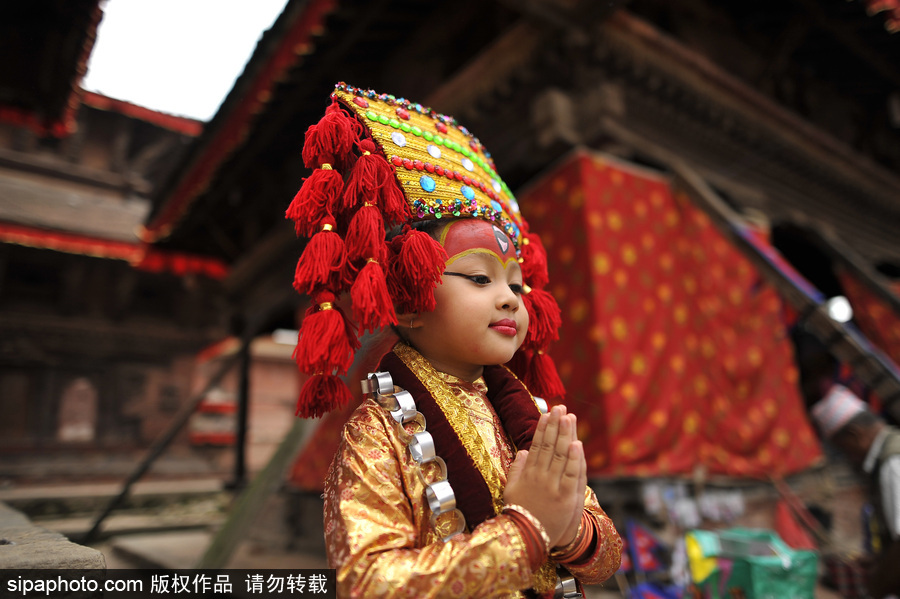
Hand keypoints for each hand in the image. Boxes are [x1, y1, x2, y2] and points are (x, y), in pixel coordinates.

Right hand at [504, 405, 585, 546]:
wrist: (527, 537)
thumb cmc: (519, 513)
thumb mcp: (511, 489)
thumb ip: (517, 469)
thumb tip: (523, 451)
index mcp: (529, 473)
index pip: (537, 445)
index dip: (543, 428)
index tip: (548, 413)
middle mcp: (541, 476)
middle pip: (550, 446)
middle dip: (556, 425)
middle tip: (561, 408)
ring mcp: (553, 486)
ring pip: (561, 456)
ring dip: (566, 435)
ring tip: (569, 417)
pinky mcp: (565, 497)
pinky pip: (571, 475)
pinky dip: (575, 459)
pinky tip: (576, 444)